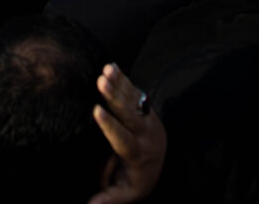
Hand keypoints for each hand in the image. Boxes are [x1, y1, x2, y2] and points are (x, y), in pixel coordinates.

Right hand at [90, 64, 165, 203]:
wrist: (162, 157)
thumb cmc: (137, 177)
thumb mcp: (126, 192)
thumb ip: (108, 198)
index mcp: (137, 153)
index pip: (123, 139)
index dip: (110, 126)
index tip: (96, 111)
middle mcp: (145, 133)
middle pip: (130, 114)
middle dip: (114, 97)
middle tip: (101, 81)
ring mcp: (147, 118)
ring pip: (133, 99)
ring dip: (118, 84)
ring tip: (105, 71)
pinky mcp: (145, 107)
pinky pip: (134, 91)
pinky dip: (123, 79)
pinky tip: (111, 67)